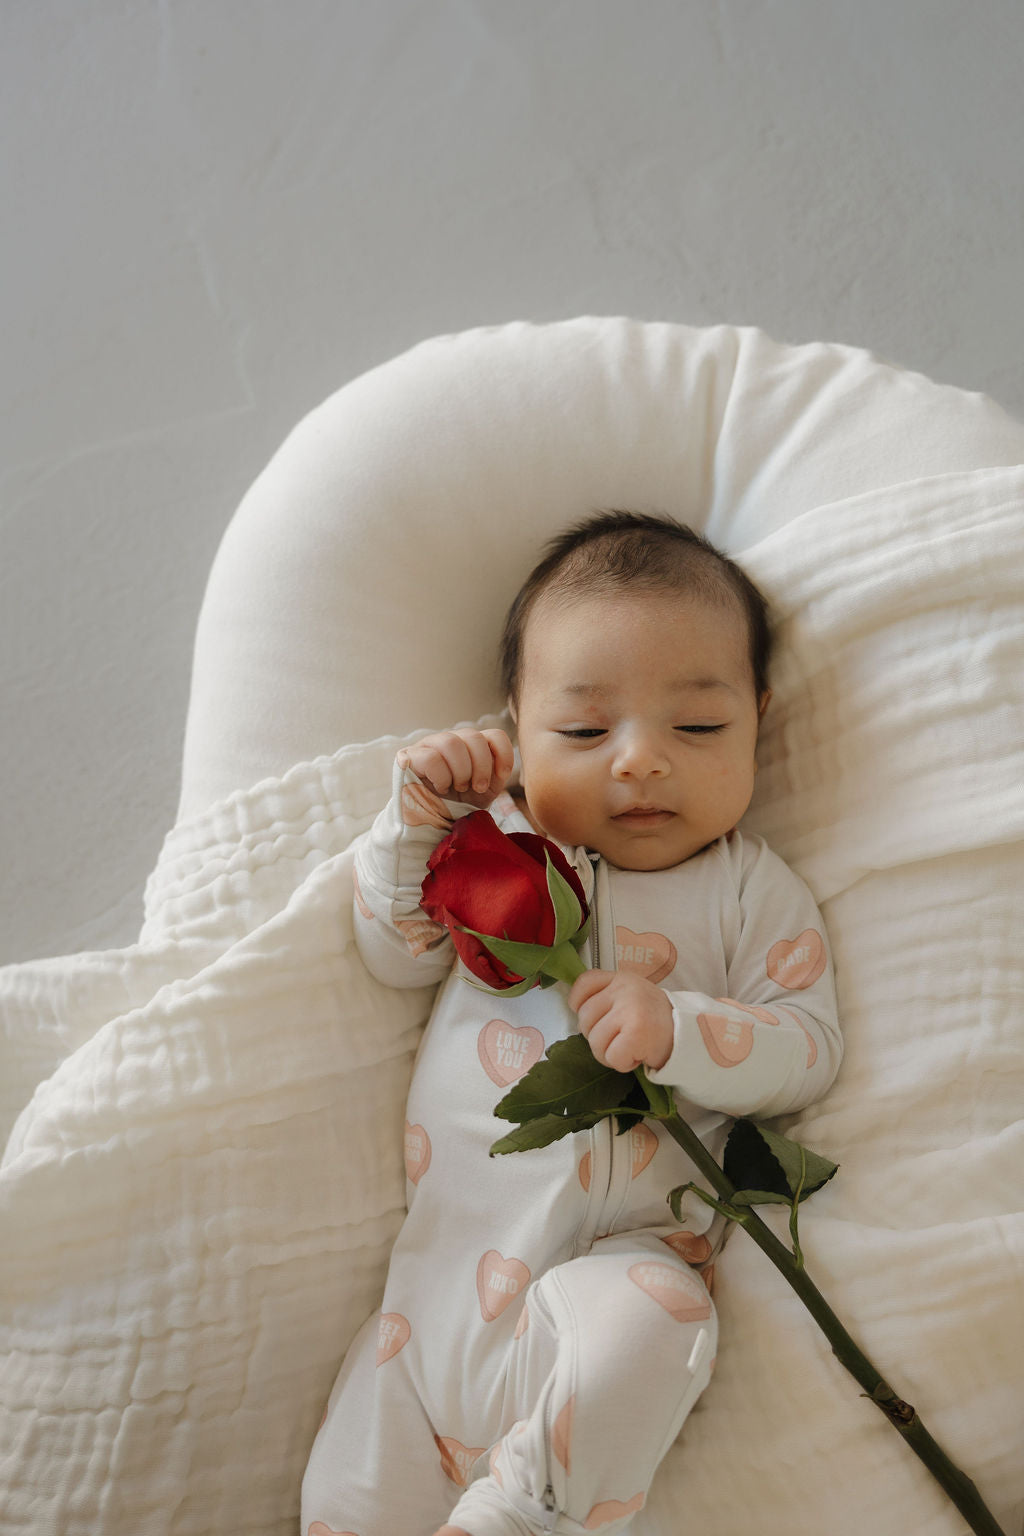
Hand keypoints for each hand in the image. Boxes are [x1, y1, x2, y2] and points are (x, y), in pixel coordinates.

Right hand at [396, 728, 514, 808]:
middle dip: (481, 766)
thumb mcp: (484, 790)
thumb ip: (496, 773)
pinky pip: (430, 757)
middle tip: (477, 787)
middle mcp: (450, 740)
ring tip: (458, 787)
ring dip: (461, 770)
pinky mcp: (408, 757)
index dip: (503, 753)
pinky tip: (440, 787)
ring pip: (450, 741)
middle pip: (473, 736)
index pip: (494, 734)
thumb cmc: (459, 805)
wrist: (431, 823)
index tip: (501, 776)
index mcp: (471, 746)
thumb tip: (502, 764)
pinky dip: (441, 776)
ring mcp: (428, 745)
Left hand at [568, 969, 673, 1073]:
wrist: (692, 1036)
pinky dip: (623, 1063)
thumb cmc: (655, 1021)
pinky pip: (611, 1056)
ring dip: (609, 1054)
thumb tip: (577, 1011)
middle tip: (620, 1039)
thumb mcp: (632, 997)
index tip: (594, 1018)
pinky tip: (638, 1055)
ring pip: (595, 1041)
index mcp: (621, 978)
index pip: (584, 983)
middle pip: (585, 1019)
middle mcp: (624, 988)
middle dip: (597, 1037)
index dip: (579, 1004)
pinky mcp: (637, 1032)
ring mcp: (630, 1009)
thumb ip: (607, 997)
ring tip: (630, 1048)